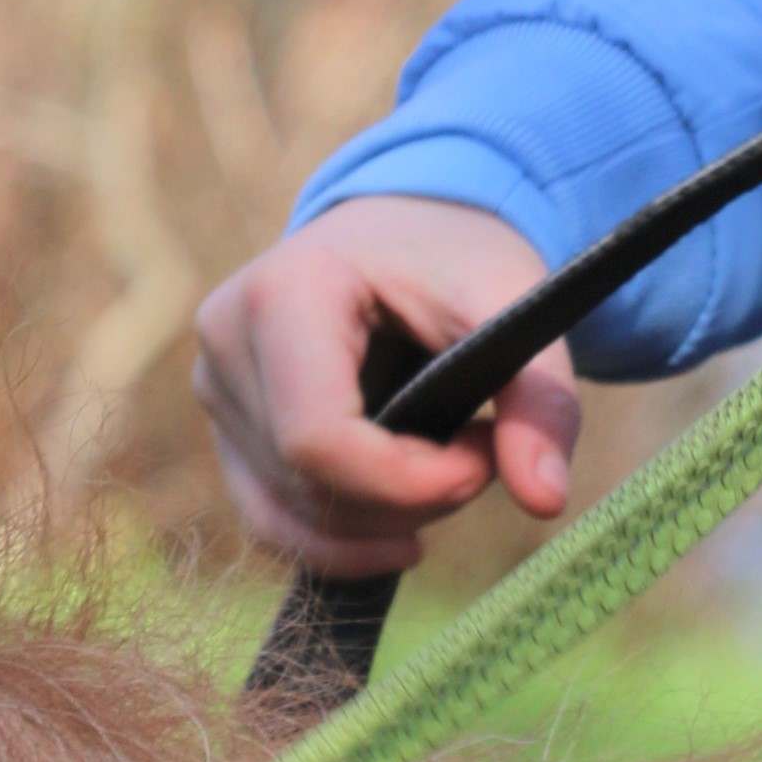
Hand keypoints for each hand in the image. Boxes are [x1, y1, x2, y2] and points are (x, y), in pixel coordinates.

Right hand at [191, 195, 579, 574]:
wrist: (409, 222)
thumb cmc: (459, 254)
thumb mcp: (515, 302)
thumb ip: (540, 397)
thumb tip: (546, 501)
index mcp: (285, 292)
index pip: (317, 438)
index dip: (405, 482)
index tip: (486, 459)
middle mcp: (226, 342)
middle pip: (305, 484)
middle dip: (407, 499)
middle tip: (482, 453)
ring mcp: (215, 389)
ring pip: (287, 515)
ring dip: (381, 521)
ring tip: (449, 463)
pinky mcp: (226, 429)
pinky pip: (271, 521)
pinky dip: (343, 539)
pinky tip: (405, 522)